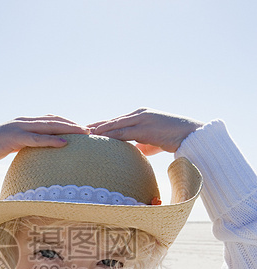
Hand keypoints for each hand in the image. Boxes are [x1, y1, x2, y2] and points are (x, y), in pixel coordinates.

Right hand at [0, 115, 89, 166]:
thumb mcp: (10, 146)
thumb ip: (23, 145)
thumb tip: (35, 153)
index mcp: (23, 123)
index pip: (50, 119)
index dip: (67, 122)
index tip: (83, 128)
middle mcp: (23, 121)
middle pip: (54, 120)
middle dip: (74, 124)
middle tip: (92, 129)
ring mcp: (18, 128)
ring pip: (49, 126)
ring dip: (69, 129)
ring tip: (85, 133)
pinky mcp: (13, 138)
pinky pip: (36, 139)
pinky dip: (52, 140)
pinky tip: (65, 144)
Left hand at [88, 108, 203, 154]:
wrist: (190, 135)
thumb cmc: (173, 140)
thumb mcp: (153, 143)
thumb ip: (141, 145)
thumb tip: (134, 153)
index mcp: (139, 117)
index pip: (116, 122)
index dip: (101, 127)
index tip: (86, 131)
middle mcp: (138, 115)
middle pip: (111, 121)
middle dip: (94, 126)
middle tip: (77, 130)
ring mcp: (141, 119)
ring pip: (114, 125)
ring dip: (98, 129)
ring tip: (83, 134)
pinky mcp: (145, 127)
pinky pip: (123, 131)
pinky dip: (109, 134)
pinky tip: (98, 137)